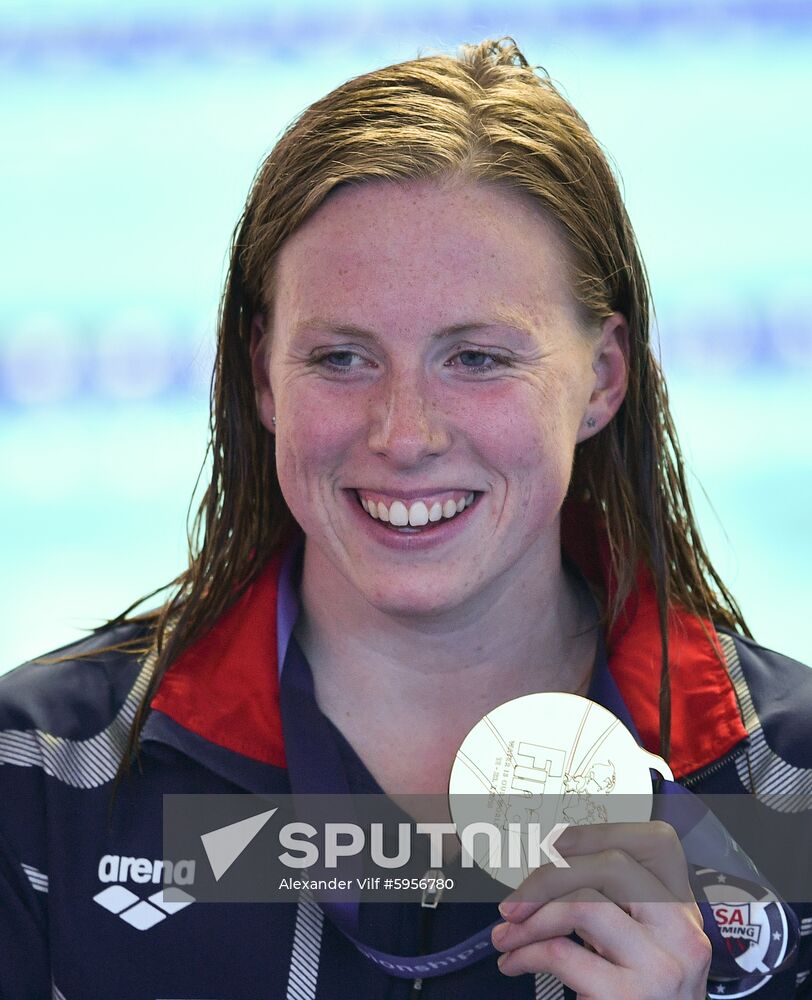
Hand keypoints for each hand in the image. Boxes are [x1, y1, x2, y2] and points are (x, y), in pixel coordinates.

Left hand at [491, 821, 711, 998]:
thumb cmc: (640, 999)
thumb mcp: (643, 945)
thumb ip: (616, 905)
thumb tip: (551, 870)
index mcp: (685, 911)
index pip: (653, 842)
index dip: (598, 834)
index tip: (553, 845)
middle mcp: (681, 933)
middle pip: (612, 864)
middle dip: (550, 875)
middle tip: (515, 902)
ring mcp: (660, 965)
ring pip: (583, 902)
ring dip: (530, 918)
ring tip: (507, 936)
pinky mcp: (629, 997)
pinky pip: (561, 952)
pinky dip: (526, 952)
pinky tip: (516, 962)